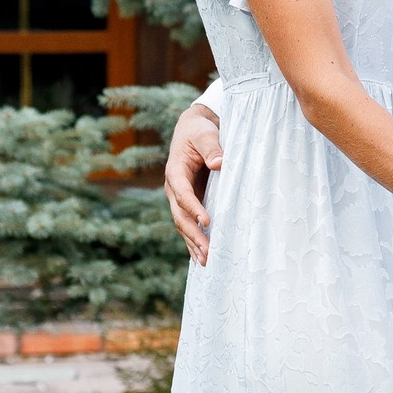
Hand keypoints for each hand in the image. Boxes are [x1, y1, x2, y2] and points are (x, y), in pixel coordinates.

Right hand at [165, 103, 223, 264]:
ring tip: (205, 261)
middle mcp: (174, 188)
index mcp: (175, 170)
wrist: (192, 131)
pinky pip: (188, 224)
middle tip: (207, 252)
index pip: (182, 193)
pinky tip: (200, 258)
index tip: (206, 221)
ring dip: (193, 243)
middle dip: (193, 234)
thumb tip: (219, 164)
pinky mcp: (188, 203)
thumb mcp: (205, 134)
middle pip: (180, 215)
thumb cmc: (200, 131)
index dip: (193, 207)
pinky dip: (193, 241)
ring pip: (183, 224)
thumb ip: (212, 147)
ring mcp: (179, 198)